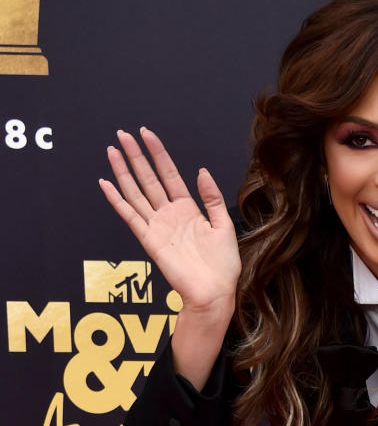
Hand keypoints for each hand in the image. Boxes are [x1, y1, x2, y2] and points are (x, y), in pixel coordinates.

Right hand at [99, 128, 240, 320]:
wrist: (214, 292)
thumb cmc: (223, 265)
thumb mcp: (224, 225)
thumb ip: (212, 197)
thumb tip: (201, 170)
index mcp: (189, 209)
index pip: (169, 174)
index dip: (158, 154)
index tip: (147, 134)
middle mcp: (170, 215)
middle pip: (148, 178)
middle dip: (136, 155)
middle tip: (122, 134)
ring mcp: (157, 226)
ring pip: (136, 192)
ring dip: (123, 171)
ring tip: (112, 151)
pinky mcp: (149, 240)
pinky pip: (130, 216)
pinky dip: (117, 200)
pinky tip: (105, 183)